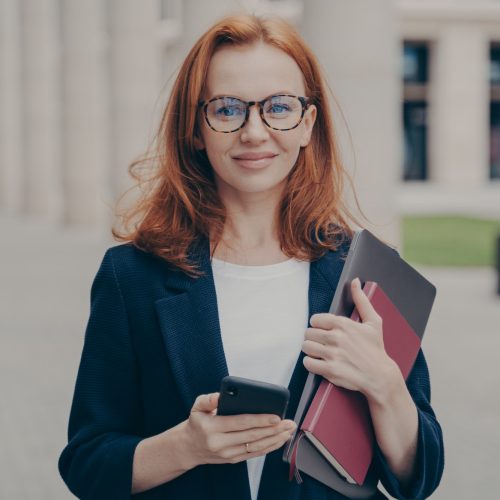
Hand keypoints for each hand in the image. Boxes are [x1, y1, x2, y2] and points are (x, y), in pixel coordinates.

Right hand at [183, 392, 295, 466]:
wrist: (189, 447)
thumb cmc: (197, 423)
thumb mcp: (197, 406)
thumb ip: (208, 399)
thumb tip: (220, 395)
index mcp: (212, 428)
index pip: (240, 423)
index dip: (260, 420)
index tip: (276, 416)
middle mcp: (221, 443)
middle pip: (252, 436)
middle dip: (274, 429)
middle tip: (289, 422)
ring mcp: (228, 454)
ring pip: (256, 447)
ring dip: (275, 439)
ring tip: (289, 431)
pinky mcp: (233, 459)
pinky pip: (254, 454)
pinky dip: (269, 447)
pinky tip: (279, 440)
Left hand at [302, 278, 397, 398]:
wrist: (380, 376)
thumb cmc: (376, 349)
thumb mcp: (373, 322)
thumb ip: (361, 300)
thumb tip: (355, 281)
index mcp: (343, 324)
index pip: (315, 319)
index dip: (318, 325)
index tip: (324, 330)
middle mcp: (336, 338)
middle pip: (308, 333)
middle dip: (314, 338)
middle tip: (322, 342)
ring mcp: (332, 354)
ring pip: (306, 347)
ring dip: (310, 350)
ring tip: (319, 352)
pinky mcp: (330, 370)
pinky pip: (308, 363)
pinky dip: (311, 363)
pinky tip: (319, 362)